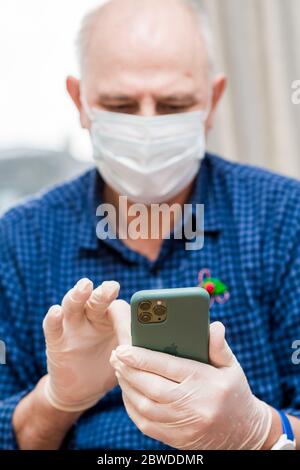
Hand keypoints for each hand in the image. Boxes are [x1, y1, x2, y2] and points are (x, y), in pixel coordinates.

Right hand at [43, 278, 129, 411]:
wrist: (82, 390)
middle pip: (96, 301)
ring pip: (73, 306)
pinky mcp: (55, 341)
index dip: (128, 314)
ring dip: (78, 296)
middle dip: (104, 293)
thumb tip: (161, 344)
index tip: (142, 310)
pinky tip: (55, 312)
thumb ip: (137, 348)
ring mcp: (72, 327)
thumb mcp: (126, 358)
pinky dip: (52, 319)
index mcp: (112, 319)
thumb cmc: (109, 368)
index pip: (119, 308)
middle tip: (113, 286)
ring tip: (85, 286)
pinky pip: (52, 328)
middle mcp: (91, 317)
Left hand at [110, 322, 271, 449]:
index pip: (168, 367)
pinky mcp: (175, 439)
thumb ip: (219, 346)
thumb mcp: (231, 367)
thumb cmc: (234, 393)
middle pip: (151, 386)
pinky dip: (132, 407)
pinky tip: (127, 391)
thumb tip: (214, 325)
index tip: (123, 348)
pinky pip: (145, 423)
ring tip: (119, 369)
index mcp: (205, 382)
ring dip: (127, 386)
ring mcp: (183, 425)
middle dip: (129, 370)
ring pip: (145, 405)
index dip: (142, 357)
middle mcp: (193, 405)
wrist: (244, 435)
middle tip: (115, 355)